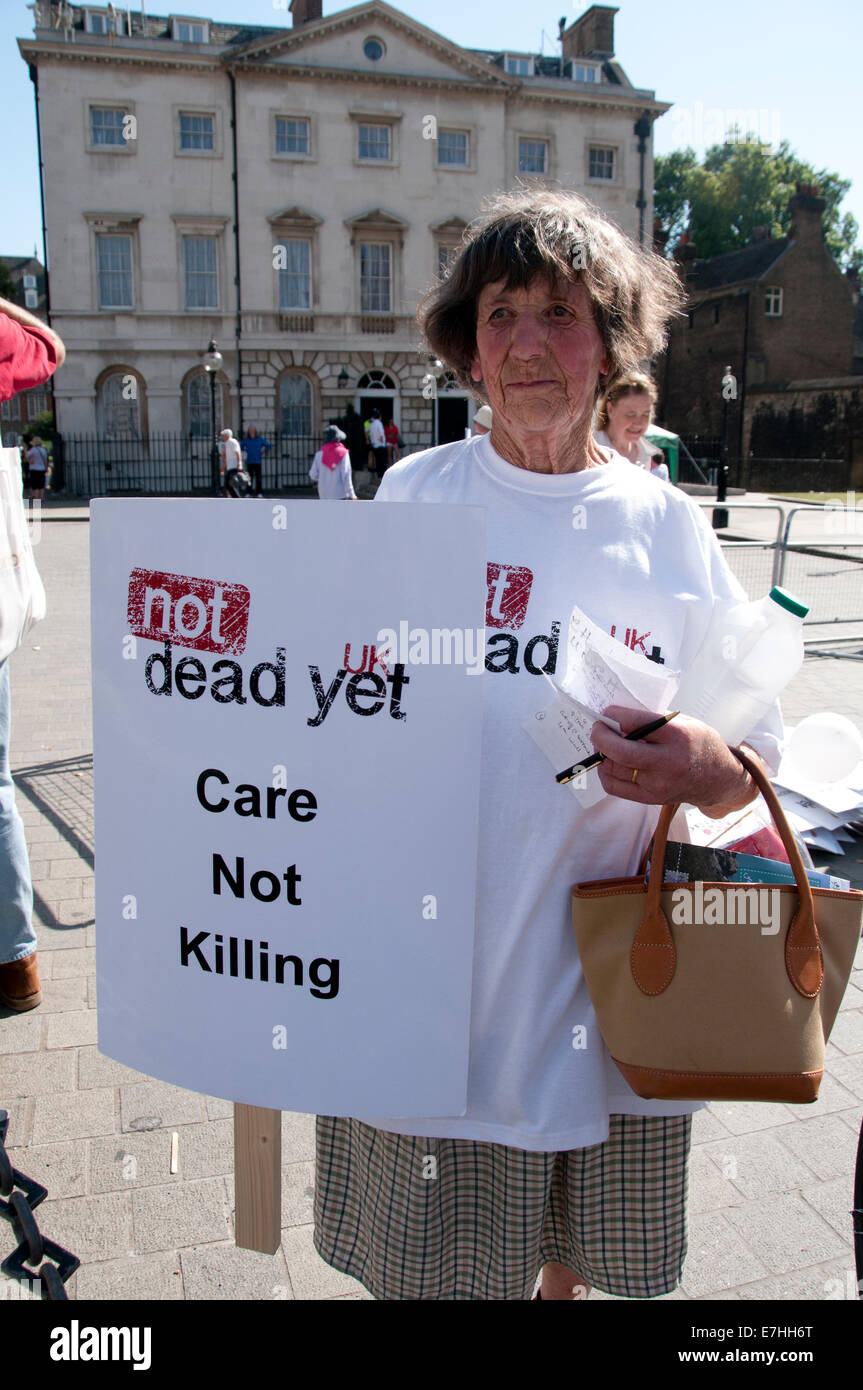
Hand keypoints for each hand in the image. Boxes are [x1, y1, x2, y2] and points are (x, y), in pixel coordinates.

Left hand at [589, 706, 760, 816]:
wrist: (719, 779)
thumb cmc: (700, 745)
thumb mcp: (685, 722)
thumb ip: (653, 720)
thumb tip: (619, 717)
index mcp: (677, 736)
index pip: (635, 723)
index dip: (614, 715)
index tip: (607, 712)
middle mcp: (667, 762)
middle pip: (620, 751)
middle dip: (601, 737)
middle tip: (598, 729)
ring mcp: (658, 783)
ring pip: (614, 769)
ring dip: (602, 754)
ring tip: (604, 745)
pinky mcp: (651, 798)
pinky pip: (615, 787)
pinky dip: (606, 773)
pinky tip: (609, 763)